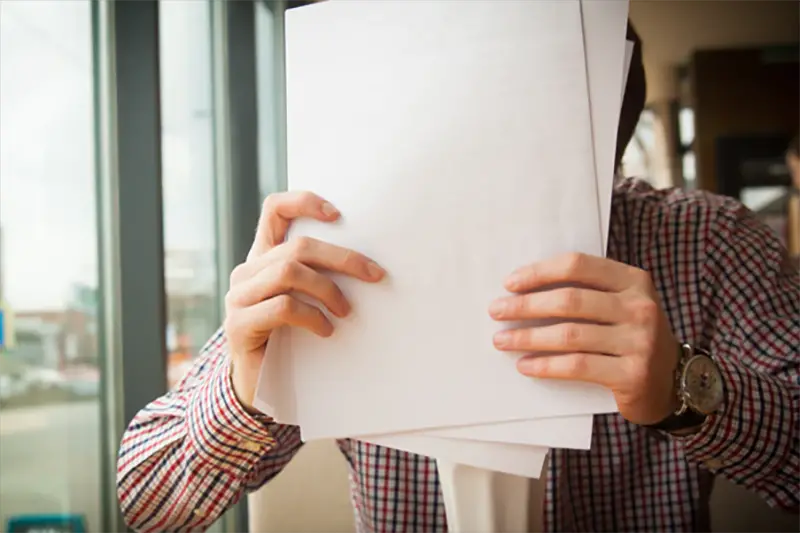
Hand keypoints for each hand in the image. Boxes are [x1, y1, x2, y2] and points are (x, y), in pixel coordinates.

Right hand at [224, 191, 384, 410]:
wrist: (255, 387)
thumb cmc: (288, 340)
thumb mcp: (303, 301)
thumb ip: (317, 278)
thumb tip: (368, 265)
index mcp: (262, 258)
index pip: (275, 210)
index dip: (304, 202)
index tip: (338, 215)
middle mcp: (247, 272)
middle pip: (297, 247)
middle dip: (343, 258)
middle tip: (374, 274)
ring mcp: (239, 298)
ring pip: (289, 272)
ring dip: (328, 290)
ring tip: (346, 311)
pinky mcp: (239, 325)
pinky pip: (283, 307)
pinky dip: (312, 316)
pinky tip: (326, 330)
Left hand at [489, 252, 679, 424]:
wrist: (673, 382)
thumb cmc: (632, 337)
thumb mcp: (621, 305)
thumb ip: (587, 292)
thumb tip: (525, 289)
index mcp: (633, 280)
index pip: (578, 265)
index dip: (540, 272)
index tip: (510, 283)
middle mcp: (640, 307)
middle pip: (569, 300)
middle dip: (525, 306)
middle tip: (496, 311)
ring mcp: (640, 341)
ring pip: (569, 335)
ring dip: (528, 337)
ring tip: (502, 340)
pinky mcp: (632, 374)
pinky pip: (577, 366)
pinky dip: (546, 365)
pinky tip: (525, 365)